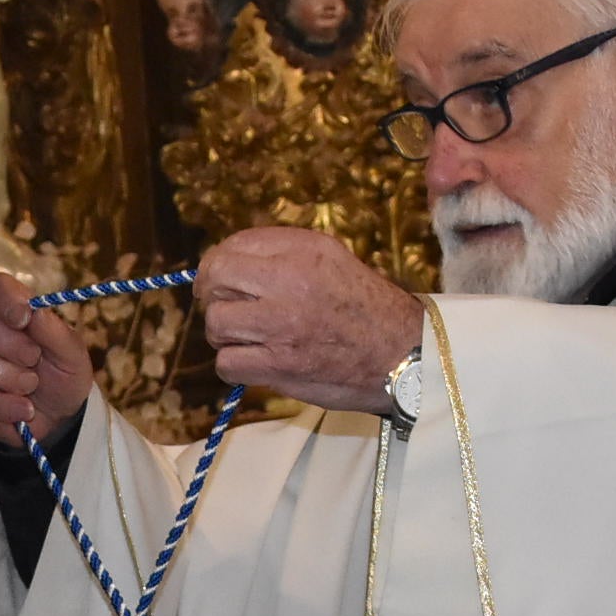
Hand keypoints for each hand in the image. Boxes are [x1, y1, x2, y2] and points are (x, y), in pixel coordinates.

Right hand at [0, 272, 93, 444]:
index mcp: (4, 307)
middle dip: (4, 340)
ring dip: (4, 376)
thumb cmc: (61, 374)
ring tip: (30, 387)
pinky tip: (22, 410)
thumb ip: (54, 331)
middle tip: (33, 358)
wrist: (56, 416)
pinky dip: (1, 406)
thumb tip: (34, 310)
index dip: (5, 299)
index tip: (24, 319)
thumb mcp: (71, 354)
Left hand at [197, 229, 426, 413]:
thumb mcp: (330, 255)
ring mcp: (281, 327)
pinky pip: (227, 363)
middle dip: (214, 296)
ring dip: (224, 333)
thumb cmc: (364, 304)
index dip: (215, 265)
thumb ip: (280, 249)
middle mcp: (289, 284)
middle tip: (227, 307)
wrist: (401, 352)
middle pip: (216, 281)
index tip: (217, 279)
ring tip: (247, 336)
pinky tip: (253, 360)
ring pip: (216, 323)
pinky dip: (234, 365)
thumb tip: (227, 258)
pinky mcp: (279, 366)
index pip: (231, 249)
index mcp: (301, 253)